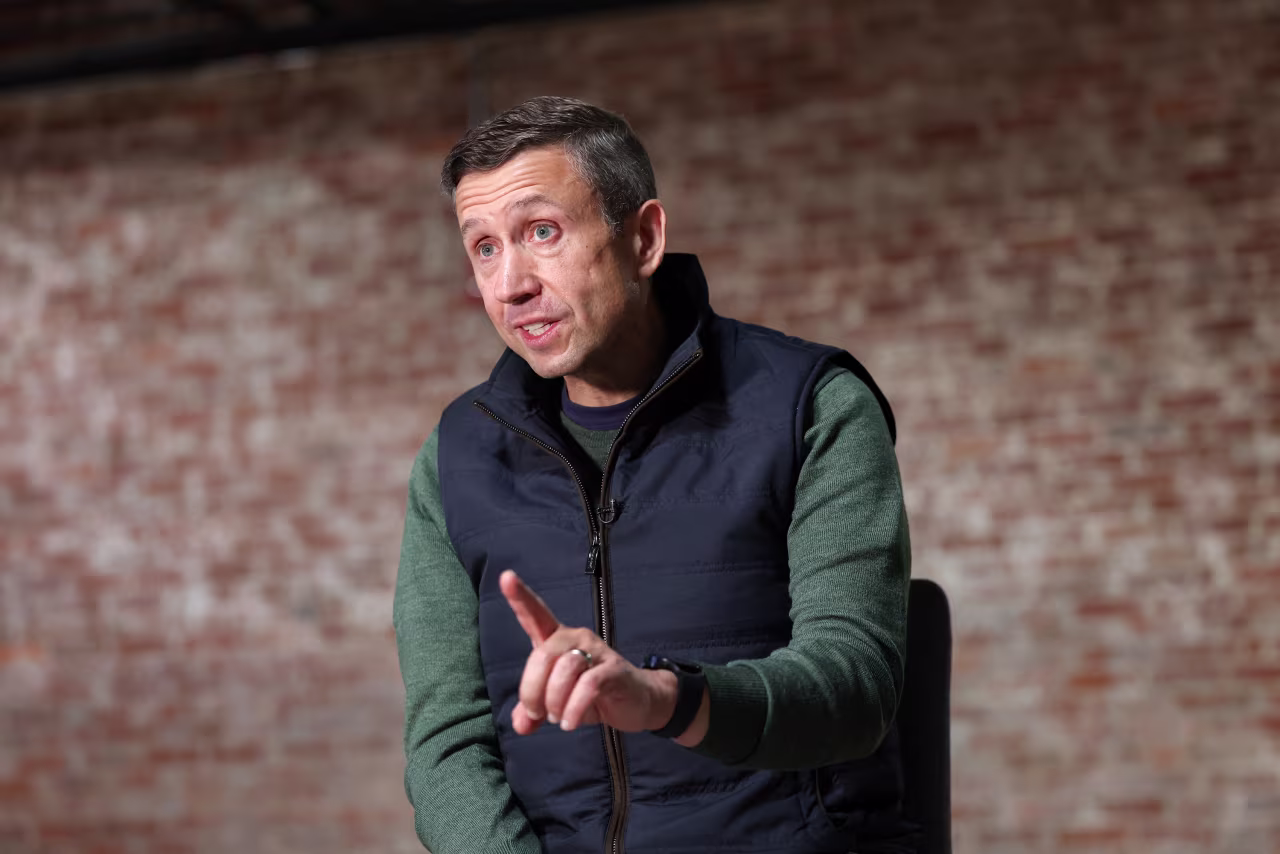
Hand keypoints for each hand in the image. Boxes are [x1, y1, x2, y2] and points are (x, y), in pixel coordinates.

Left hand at [500, 569, 677, 735]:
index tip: (506, 578)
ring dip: (555, 701)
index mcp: (556, 640)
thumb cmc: (592, 696)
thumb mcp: (557, 704)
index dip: (520, 597)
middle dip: (533, 689)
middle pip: (543, 654)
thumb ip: (533, 712)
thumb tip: (521, 725)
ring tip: (559, 719)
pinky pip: (588, 685)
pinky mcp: (613, 669)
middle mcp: (575, 638)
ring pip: (565, 668)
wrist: (636, 702)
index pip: (536, 614)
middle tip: (537, 712)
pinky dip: (574, 708)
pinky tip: (571, 722)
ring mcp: (596, 650)